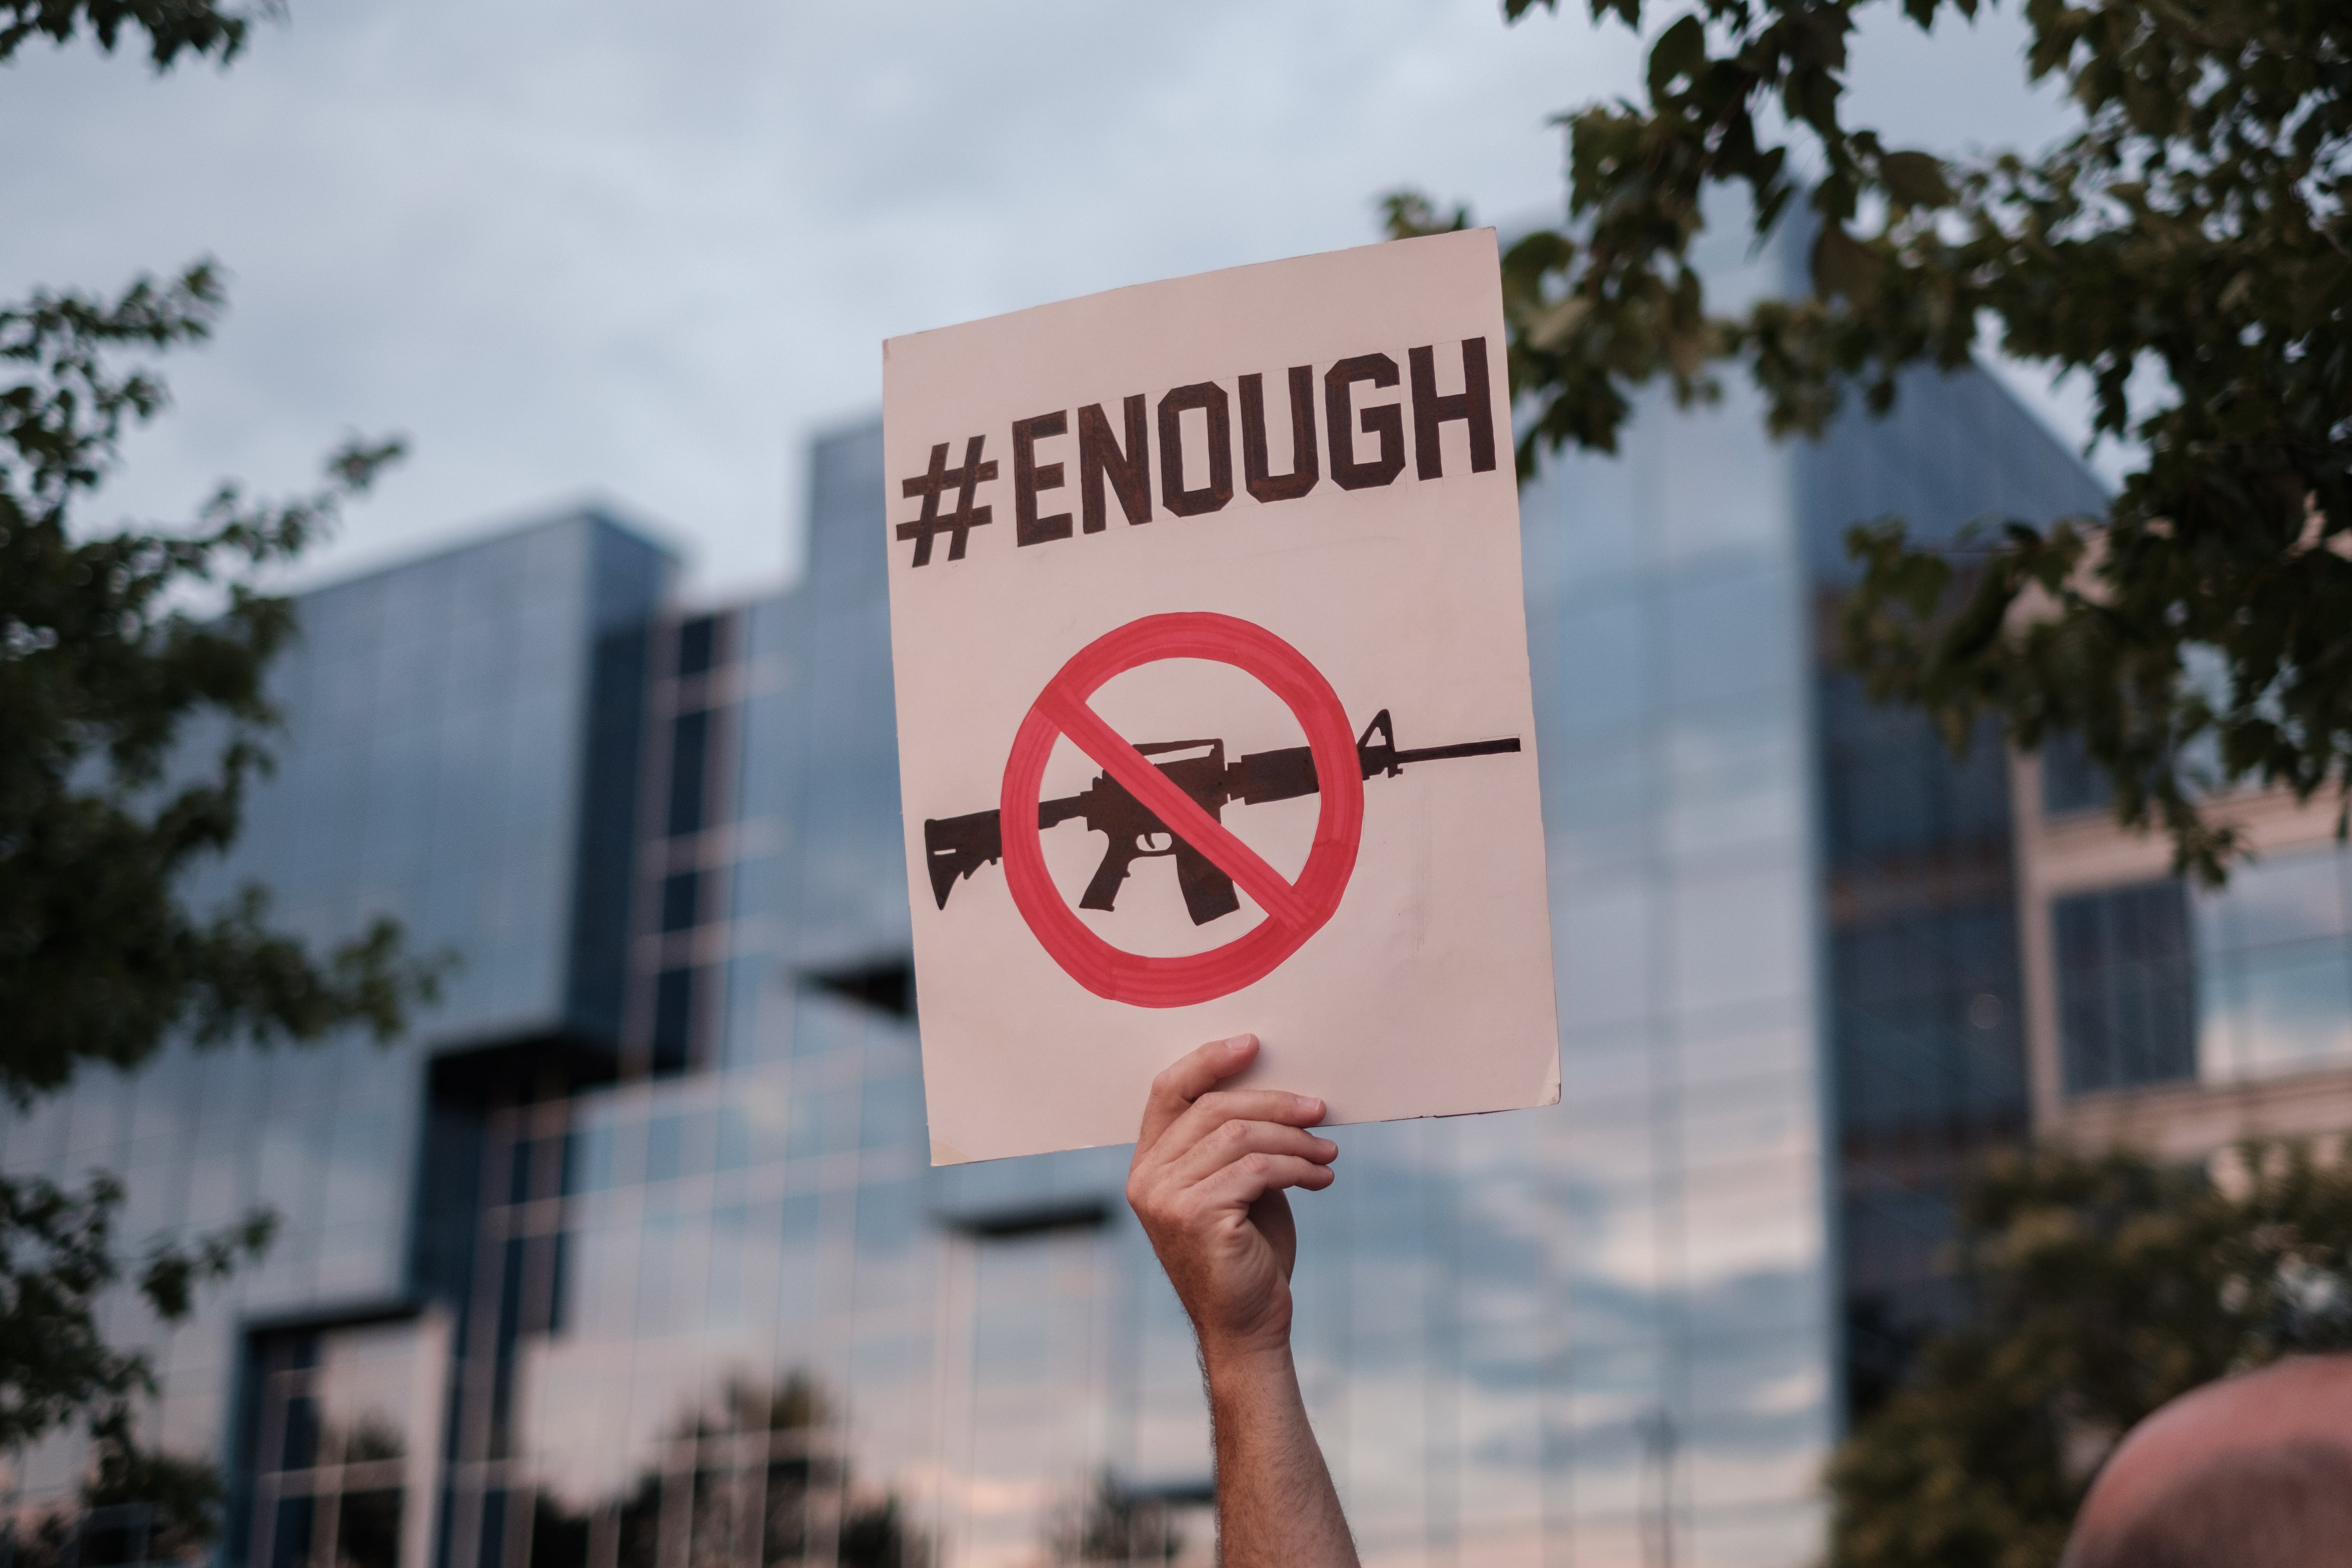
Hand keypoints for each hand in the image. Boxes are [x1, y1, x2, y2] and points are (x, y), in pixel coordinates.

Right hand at [1125, 1034, 1337, 1363]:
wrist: (1248, 1326)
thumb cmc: (1247, 1254)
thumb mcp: (1237, 1186)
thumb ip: (1238, 1143)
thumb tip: (1283, 1095)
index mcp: (1149, 1164)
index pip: (1169, 1091)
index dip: (1209, 1061)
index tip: (1254, 1046)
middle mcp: (1147, 1177)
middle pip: (1213, 1107)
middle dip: (1275, 1103)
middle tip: (1320, 1111)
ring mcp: (1167, 1197)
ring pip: (1240, 1135)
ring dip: (1295, 1139)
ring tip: (1327, 1152)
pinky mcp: (1197, 1215)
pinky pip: (1257, 1168)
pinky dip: (1298, 1167)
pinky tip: (1322, 1178)